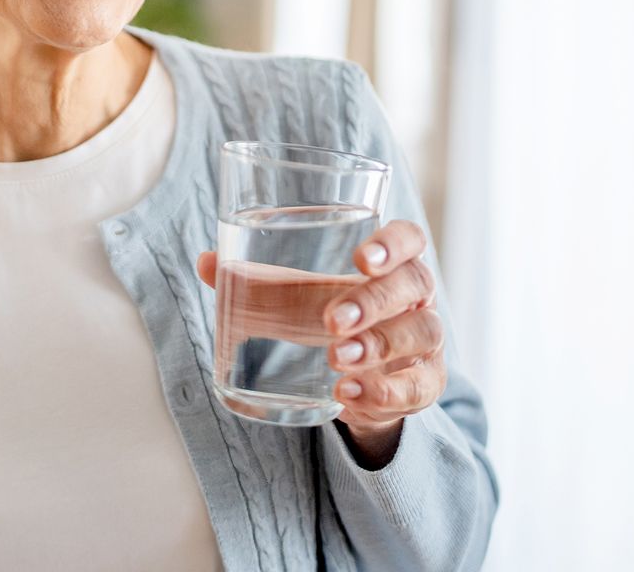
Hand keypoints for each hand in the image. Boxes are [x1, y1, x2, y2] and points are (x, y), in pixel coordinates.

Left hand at [195, 220, 443, 457]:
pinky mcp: (424, 384)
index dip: (393, 243)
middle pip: (415, 284)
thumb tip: (208, 262)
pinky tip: (349, 394)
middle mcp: (417, 299)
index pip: (410, 239)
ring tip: (336, 359)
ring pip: (422, 333)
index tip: (360, 259)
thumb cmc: (328, 323)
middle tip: (331, 321)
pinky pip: (417, 386)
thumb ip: (258, 283)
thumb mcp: (298, 302)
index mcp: (390, 265)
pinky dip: (384, 391)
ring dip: (379, 346)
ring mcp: (425, 343)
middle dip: (374, 300)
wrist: (359, 385)